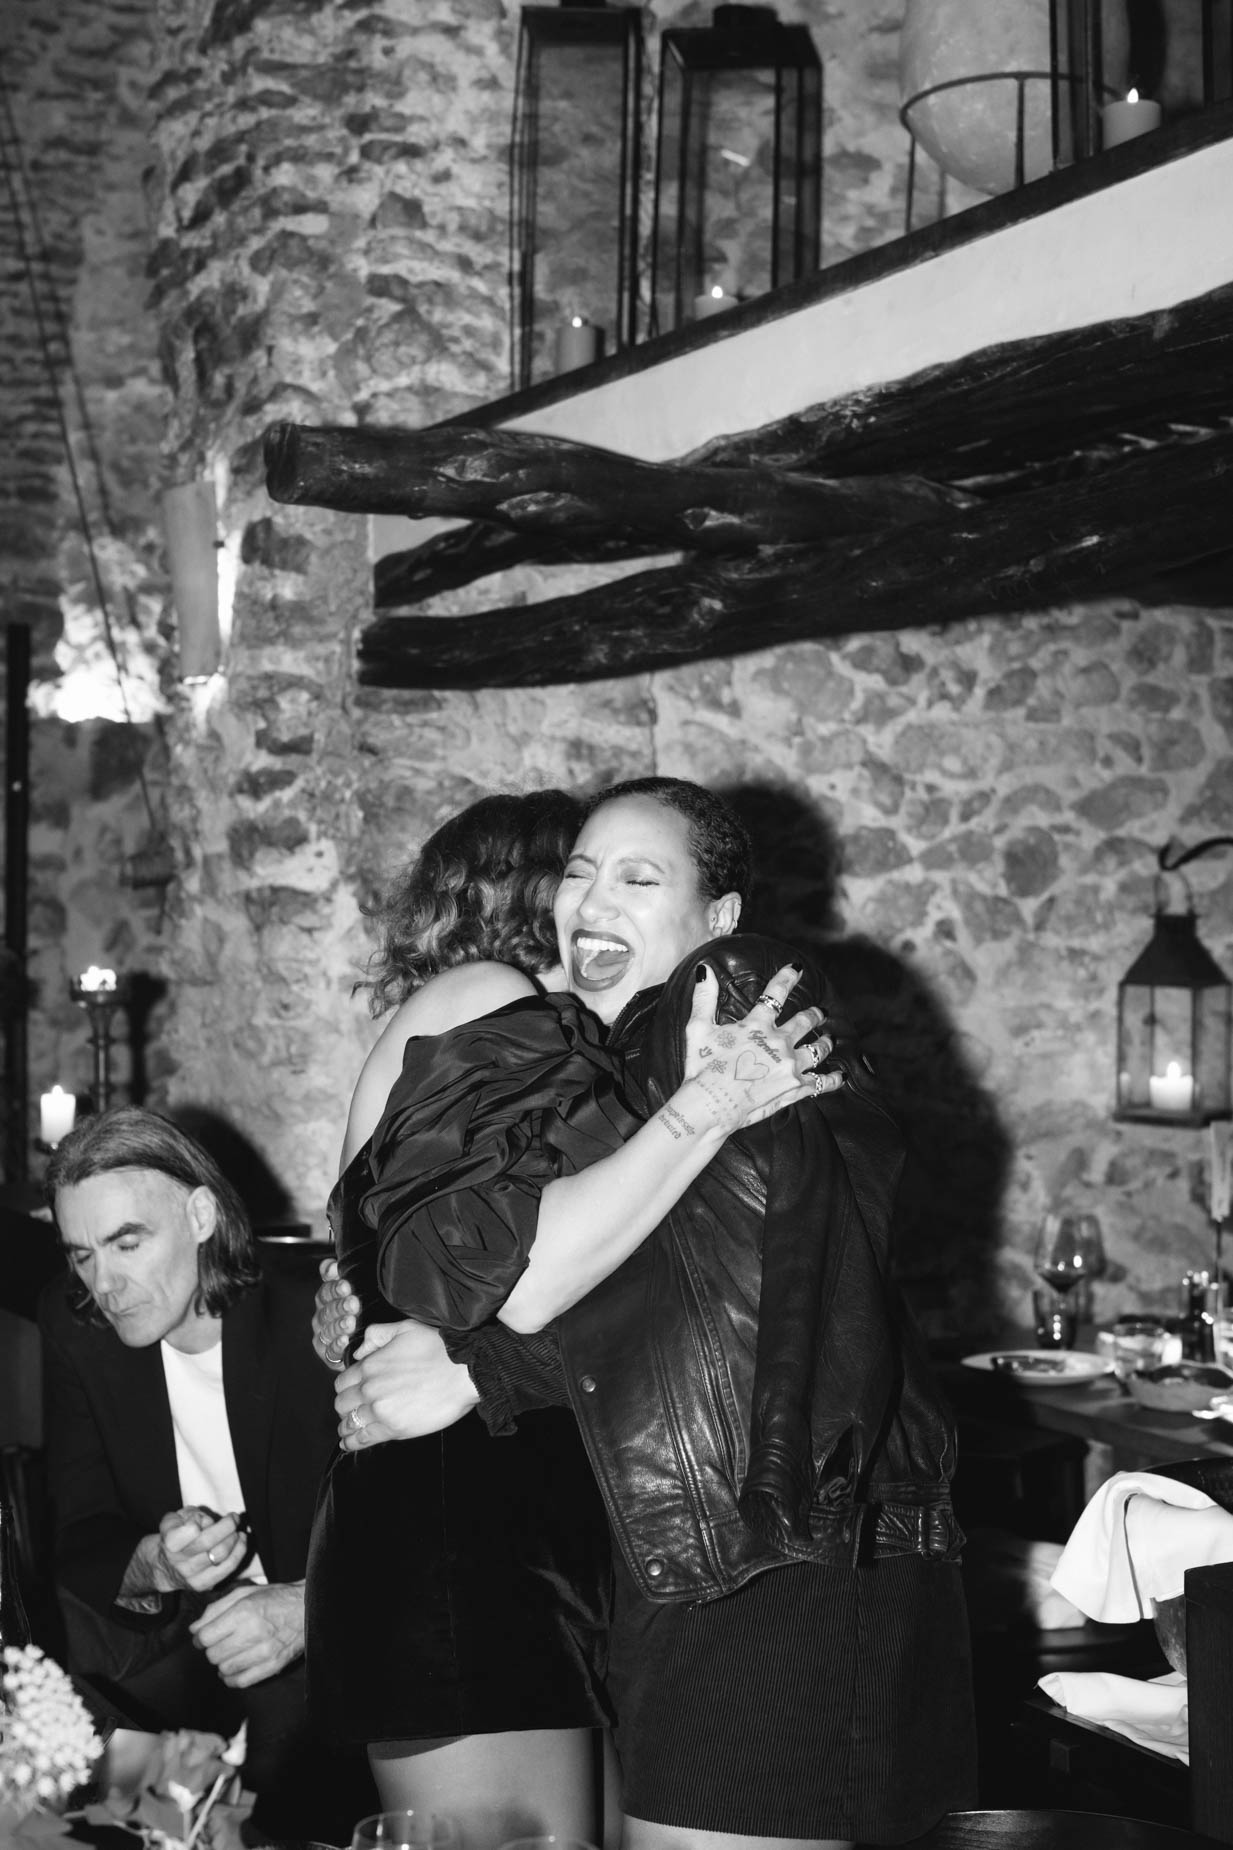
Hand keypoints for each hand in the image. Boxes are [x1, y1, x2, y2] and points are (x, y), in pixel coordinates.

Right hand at [151, 1507, 247, 1594]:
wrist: (164, 1567)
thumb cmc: (174, 1536)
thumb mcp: (174, 1519)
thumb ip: (189, 1515)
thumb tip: (208, 1522)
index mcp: (170, 1542)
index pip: (190, 1531)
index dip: (200, 1521)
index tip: (204, 1518)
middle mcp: (179, 1561)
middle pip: (208, 1542)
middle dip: (227, 1526)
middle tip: (233, 1518)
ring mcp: (191, 1576)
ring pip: (220, 1555)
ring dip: (234, 1539)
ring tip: (237, 1531)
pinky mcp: (203, 1585)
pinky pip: (227, 1568)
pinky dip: (239, 1552)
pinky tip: (241, 1541)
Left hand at [190, 1581, 304, 1687]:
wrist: (309, 1608)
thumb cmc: (275, 1598)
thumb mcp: (245, 1593)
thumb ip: (217, 1609)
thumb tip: (194, 1630)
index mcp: (244, 1611)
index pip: (205, 1637)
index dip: (198, 1639)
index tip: (202, 1638)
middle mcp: (252, 1632)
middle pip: (213, 1655)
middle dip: (211, 1650)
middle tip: (219, 1643)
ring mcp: (264, 1652)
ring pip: (225, 1669)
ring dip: (222, 1663)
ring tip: (230, 1653)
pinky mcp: (273, 1666)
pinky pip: (241, 1681)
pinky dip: (232, 1678)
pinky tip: (234, 1669)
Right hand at [313, 1256, 358, 1370]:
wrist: (368, 1340)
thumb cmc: (361, 1309)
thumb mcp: (354, 1290)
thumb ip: (337, 1276)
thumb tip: (329, 1265)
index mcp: (326, 1300)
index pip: (325, 1292)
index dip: (334, 1288)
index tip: (346, 1285)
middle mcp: (322, 1318)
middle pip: (327, 1311)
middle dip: (340, 1306)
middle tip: (354, 1303)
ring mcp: (324, 1337)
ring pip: (328, 1330)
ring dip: (339, 1325)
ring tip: (351, 1322)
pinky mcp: (329, 1355)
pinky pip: (330, 1351)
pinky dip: (337, 1346)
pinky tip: (345, 1341)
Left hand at [335, 1320, 479, 1449]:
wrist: (462, 1372)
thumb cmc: (438, 1348)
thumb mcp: (405, 1328)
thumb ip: (377, 1334)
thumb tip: (359, 1352)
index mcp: (369, 1365)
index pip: (342, 1382)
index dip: (346, 1387)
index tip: (353, 1392)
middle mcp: (369, 1388)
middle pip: (342, 1403)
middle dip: (346, 1406)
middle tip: (353, 1409)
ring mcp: (379, 1410)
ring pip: (349, 1423)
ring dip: (347, 1426)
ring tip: (348, 1429)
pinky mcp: (392, 1428)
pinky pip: (362, 1439)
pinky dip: (352, 1442)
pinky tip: (349, 1443)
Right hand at [683, 960, 840, 1131]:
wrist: (711, 1105)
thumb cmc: (702, 1068)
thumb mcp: (697, 1029)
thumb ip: (704, 998)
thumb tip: (704, 970)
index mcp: (757, 1025)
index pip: (775, 994)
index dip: (787, 978)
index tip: (797, 968)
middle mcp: (779, 1042)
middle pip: (805, 1022)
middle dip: (815, 1015)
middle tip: (821, 1012)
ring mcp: (790, 1066)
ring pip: (818, 1050)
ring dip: (825, 1043)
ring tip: (829, 1040)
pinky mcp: (795, 1089)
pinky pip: (821, 1083)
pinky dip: (833, 1079)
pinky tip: (839, 1076)